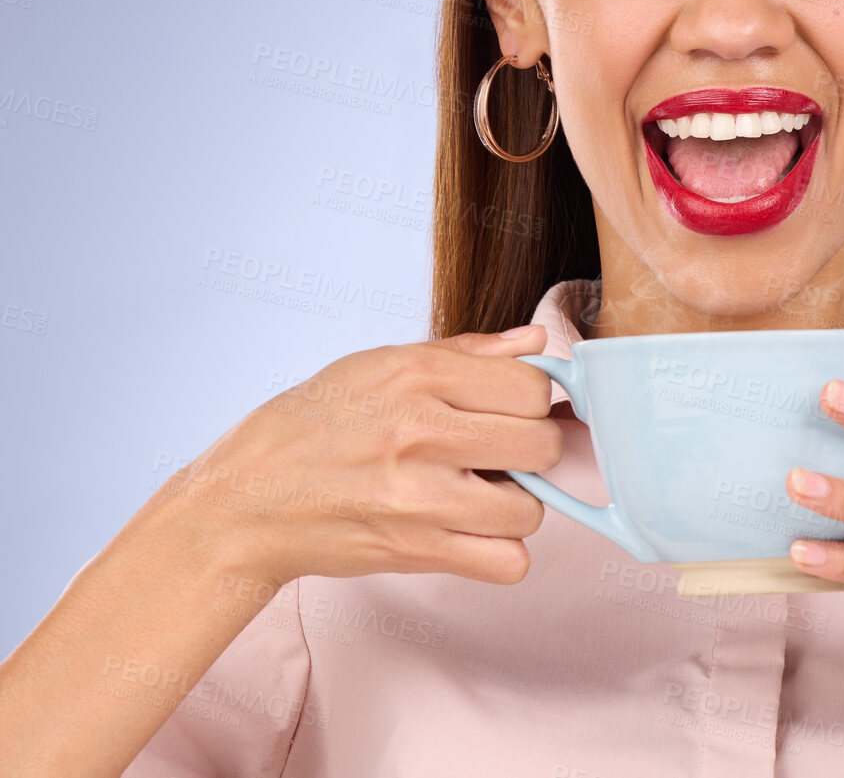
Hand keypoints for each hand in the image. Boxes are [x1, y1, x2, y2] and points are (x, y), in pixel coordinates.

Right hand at [150, 325, 561, 592]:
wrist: (242, 501)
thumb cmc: (310, 426)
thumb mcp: (379, 364)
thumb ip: (466, 351)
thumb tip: (536, 340)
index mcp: (419, 375)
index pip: (533, 385)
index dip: (533, 399)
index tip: (514, 409)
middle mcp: (422, 432)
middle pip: (543, 445)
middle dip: (534, 449)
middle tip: (502, 452)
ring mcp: (419, 497)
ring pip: (532, 509)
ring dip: (517, 505)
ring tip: (481, 493)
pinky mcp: (413, 552)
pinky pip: (507, 562)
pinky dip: (500, 553)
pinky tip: (472, 531)